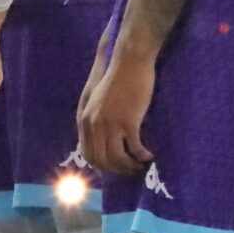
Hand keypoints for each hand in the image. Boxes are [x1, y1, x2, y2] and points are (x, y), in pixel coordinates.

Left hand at [78, 54, 154, 175]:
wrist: (130, 62)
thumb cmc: (117, 78)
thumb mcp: (98, 101)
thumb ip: (96, 120)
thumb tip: (103, 142)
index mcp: (85, 120)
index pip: (88, 154)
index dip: (101, 165)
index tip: (113, 168)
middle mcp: (95, 125)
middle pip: (102, 160)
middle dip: (116, 170)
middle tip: (129, 170)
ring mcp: (111, 124)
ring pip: (118, 158)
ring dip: (129, 167)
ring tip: (139, 165)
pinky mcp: (129, 122)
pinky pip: (134, 149)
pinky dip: (142, 156)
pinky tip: (149, 155)